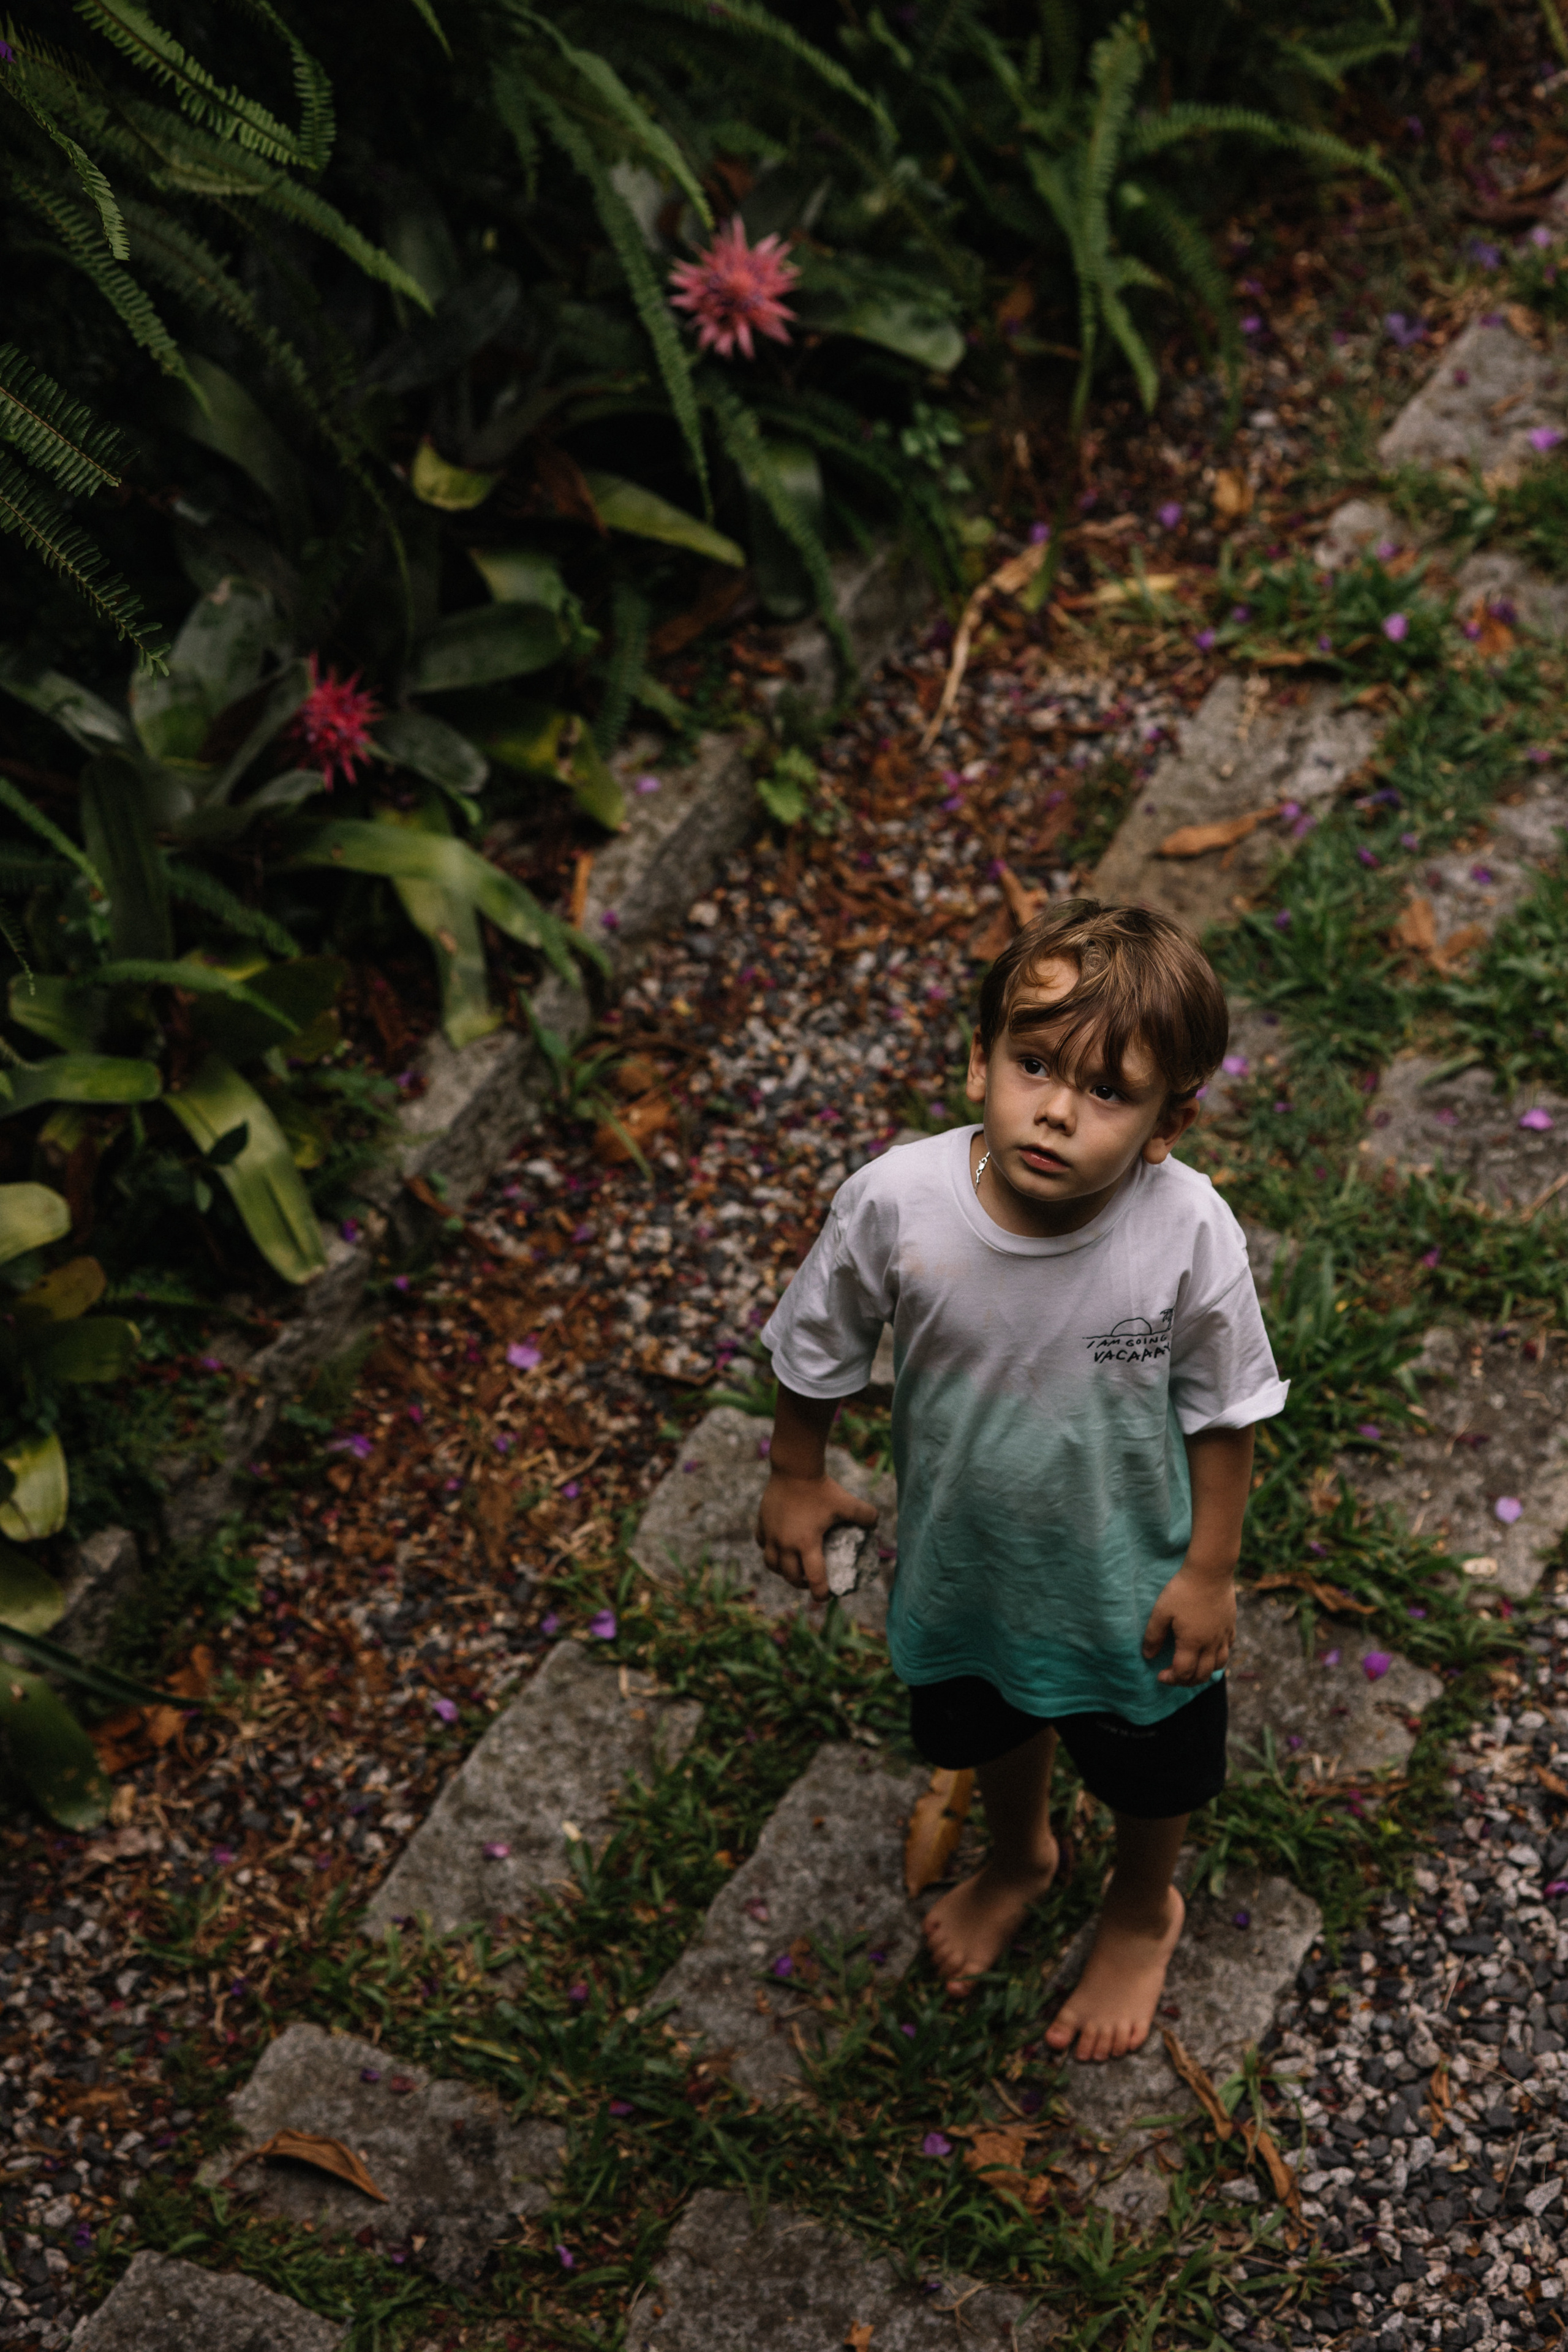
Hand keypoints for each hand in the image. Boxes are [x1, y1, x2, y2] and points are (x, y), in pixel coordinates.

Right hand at [755, 1470, 877, 1602]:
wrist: (795, 1468)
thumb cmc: (822, 1488)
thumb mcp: (848, 1503)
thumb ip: (866, 1516)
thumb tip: (876, 1525)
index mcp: (807, 1544)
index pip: (814, 1579)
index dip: (821, 1593)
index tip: (826, 1597)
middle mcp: (785, 1543)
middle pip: (789, 1576)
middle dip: (801, 1584)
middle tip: (810, 1582)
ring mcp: (771, 1534)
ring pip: (771, 1564)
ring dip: (782, 1571)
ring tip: (791, 1568)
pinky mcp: (762, 1522)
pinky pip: (762, 1543)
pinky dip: (770, 1549)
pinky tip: (778, 1545)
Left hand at [1141, 1564, 1235, 1685]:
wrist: (1210, 1572)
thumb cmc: (1183, 1590)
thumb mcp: (1161, 1611)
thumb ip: (1153, 1635)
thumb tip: (1148, 1655)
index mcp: (1192, 1643)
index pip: (1183, 1672)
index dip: (1170, 1679)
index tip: (1160, 1676)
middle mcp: (1210, 1644)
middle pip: (1202, 1675)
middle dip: (1187, 1681)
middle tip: (1175, 1676)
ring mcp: (1223, 1635)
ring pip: (1219, 1665)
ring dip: (1205, 1672)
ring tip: (1194, 1668)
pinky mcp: (1231, 1625)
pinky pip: (1228, 1648)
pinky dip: (1219, 1656)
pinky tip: (1210, 1650)